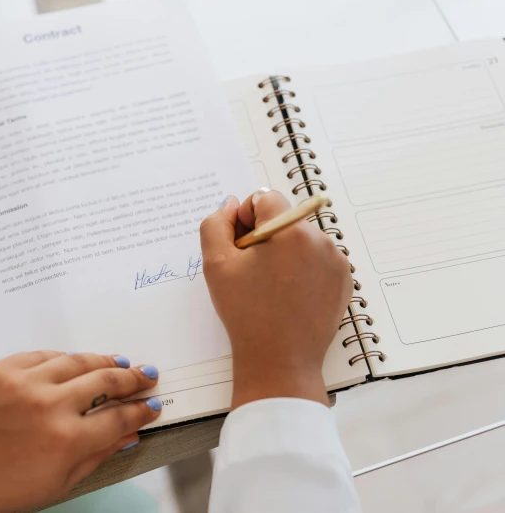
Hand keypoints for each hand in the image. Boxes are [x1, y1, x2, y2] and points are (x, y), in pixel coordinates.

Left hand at [0, 352, 161, 512]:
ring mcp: (24, 383)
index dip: (141, 410)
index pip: (120, 417)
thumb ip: (98, 455)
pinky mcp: (1, 369)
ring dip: (103, 360)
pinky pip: (43, 354)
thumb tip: (129, 434)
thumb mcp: (58, 483)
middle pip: (105, 380)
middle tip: (145, 376)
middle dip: (131, 379)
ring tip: (119, 363)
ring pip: (77, 360)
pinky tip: (76, 361)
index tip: (152, 405)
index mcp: (67, 441)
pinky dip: (63, 358)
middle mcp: (49, 406)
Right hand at [200, 189, 351, 408]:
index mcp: (289, 230)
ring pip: (300, 238)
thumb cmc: (246, 313)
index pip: (264, 198)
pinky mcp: (344, 279)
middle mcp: (320, 238)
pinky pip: (317, 258)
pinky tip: (288, 294)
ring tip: (270, 287)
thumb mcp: (215, 265)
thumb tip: (232, 205)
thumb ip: (215, 224)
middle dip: (265, 237)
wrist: (280, 361)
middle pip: (283, 218)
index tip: (240, 249)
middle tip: (251, 272)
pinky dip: (301, 268)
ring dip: (283, 252)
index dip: (245, 220)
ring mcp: (336, 259)